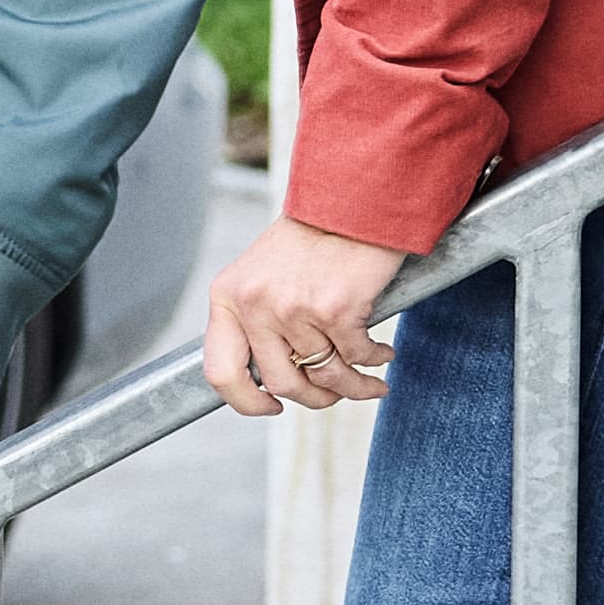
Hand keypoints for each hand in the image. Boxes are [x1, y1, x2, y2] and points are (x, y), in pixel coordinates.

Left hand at [198, 213, 418, 419]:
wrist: (350, 198)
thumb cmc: (311, 237)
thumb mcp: (261, 274)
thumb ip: (256, 321)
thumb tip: (270, 381)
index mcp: (228, 297)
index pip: (220, 373)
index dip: (247, 402)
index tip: (271, 406)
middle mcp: (255, 305)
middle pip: (281, 384)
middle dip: (314, 399)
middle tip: (334, 394)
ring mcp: (294, 308)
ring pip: (326, 375)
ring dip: (354, 388)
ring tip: (371, 383)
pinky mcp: (336, 308)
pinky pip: (357, 356)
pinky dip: (374, 361)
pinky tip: (383, 353)